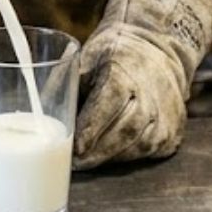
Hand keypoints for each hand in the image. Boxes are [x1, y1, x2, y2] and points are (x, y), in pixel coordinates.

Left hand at [72, 0, 211, 169]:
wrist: (159, 47)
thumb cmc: (116, 53)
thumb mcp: (88, 56)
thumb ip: (66, 81)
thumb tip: (39, 109)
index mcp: (124, 73)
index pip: (108, 105)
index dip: (91, 129)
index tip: (74, 147)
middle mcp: (150, 96)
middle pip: (123, 131)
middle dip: (97, 151)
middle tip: (74, 163)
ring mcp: (165, 116)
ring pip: (137, 146)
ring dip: (111, 156)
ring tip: (88, 160)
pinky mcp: (172, 131)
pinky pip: (149, 151)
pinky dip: (128, 155)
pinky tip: (112, 154)